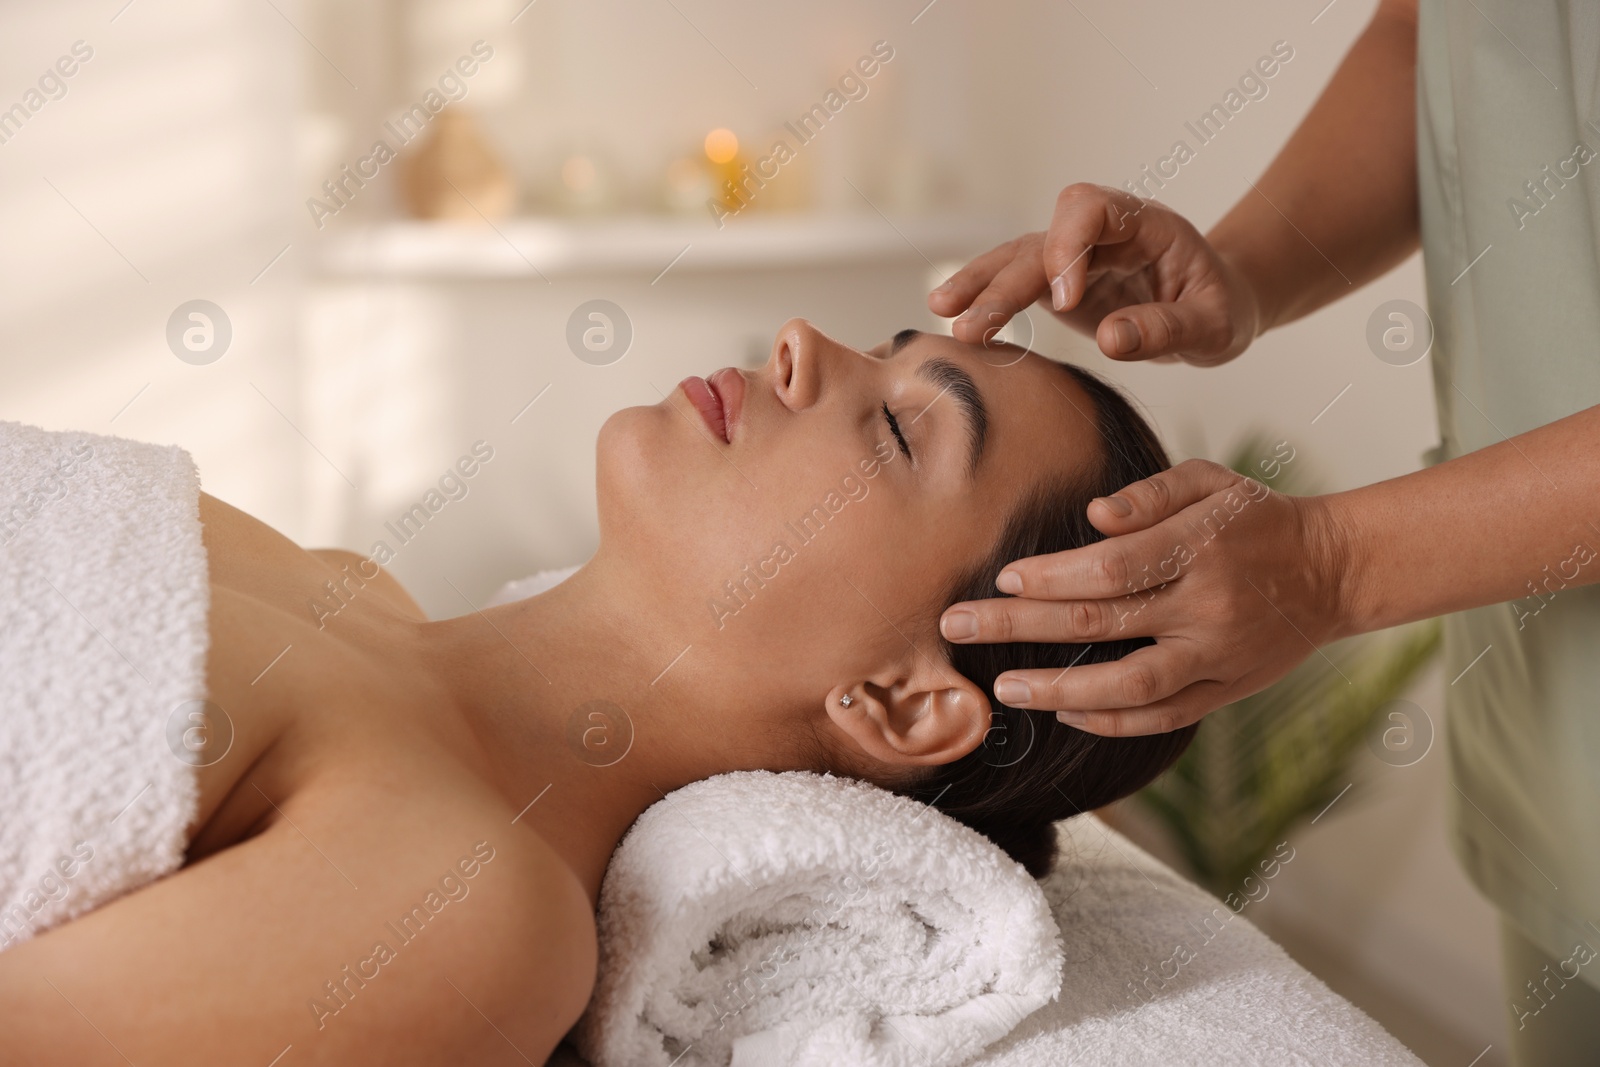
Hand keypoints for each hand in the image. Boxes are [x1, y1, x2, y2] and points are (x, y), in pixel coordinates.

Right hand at [929, 183, 1262, 365]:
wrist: (1217, 304)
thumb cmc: (1220, 307)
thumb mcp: (1213, 325)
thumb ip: (1167, 329)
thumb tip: (1112, 340)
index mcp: (1143, 223)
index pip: (1089, 209)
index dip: (1068, 247)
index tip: (1064, 300)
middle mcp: (1100, 232)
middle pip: (1041, 240)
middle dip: (1005, 281)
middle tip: (973, 327)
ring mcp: (1074, 256)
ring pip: (1016, 258)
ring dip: (980, 284)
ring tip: (942, 311)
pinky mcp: (1056, 284)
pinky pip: (1014, 284)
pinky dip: (985, 299)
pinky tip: (952, 316)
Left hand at [937, 460, 1353, 735]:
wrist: (1333, 571)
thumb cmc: (1257, 518)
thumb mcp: (1212, 481)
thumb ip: (1151, 494)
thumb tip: (1093, 517)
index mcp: (1201, 547)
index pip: (1111, 568)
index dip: (1052, 577)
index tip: (1004, 579)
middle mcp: (1207, 607)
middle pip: (1101, 624)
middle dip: (1020, 627)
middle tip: (959, 625)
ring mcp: (1217, 656)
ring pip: (1130, 685)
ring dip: (1059, 688)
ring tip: (1004, 687)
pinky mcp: (1226, 691)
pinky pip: (1163, 717)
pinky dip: (1111, 719)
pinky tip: (1064, 710)